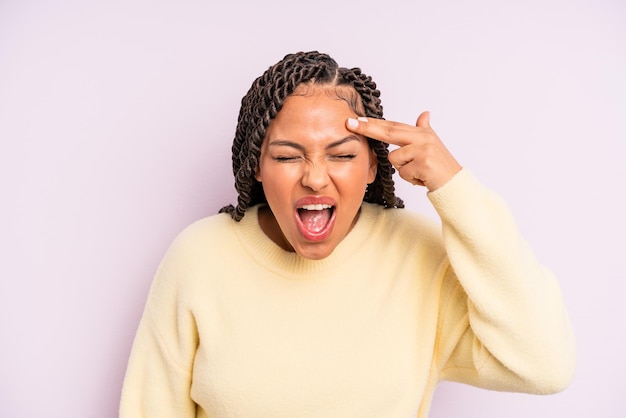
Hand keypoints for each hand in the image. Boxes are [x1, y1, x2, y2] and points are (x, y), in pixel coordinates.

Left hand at [346, 111, 461, 191]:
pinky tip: (422, 177)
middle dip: (368, 128)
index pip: (393, 125)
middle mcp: (422, 138)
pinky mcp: (423, 163)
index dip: (374, 123)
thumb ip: (424, 129)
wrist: (454, 183)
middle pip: (389, 132)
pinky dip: (410, 178)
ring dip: (403, 169)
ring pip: (394, 159)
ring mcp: (423, 149)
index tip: (357, 119)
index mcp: (421, 132)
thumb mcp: (432, 144)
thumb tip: (424, 114)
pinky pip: (402, 172)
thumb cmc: (440, 166)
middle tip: (351, 124)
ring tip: (418, 171)